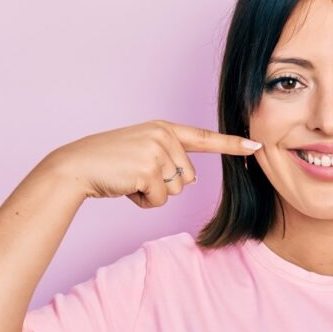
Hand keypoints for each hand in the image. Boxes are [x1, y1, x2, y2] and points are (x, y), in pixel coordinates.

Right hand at [47, 120, 261, 206]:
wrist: (77, 166)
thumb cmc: (109, 162)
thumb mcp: (142, 151)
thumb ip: (168, 157)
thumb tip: (188, 177)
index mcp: (164, 129)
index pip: (205, 137)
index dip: (232, 144)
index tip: (255, 145)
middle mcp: (164, 136)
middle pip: (188, 177)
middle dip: (164, 184)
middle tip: (136, 174)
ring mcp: (157, 151)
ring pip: (175, 190)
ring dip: (153, 193)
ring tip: (129, 179)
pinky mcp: (149, 169)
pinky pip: (160, 200)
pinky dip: (143, 201)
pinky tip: (126, 187)